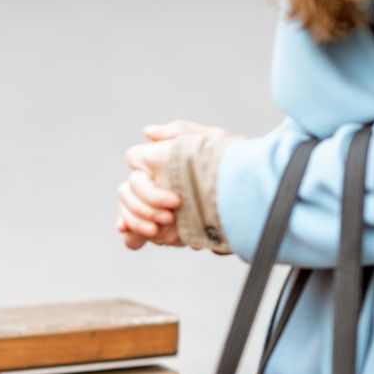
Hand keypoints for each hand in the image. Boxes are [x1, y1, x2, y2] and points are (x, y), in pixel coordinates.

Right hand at [115, 120, 228, 250]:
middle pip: (128, 195)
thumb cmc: (228, 164)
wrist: (246, 193)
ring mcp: (152, 208)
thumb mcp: (211, 142)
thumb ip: (179, 132)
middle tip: (170, 217)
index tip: (172, 201)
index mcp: (159, 167)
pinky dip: (131, 237)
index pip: (136, 174)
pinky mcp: (158, 229)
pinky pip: (132, 235)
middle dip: (145, 208)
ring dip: (138, 222)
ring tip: (157, 231)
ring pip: (128, 214)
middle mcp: (152, 187)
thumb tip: (147, 133)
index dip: (145, 189)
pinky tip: (136, 241)